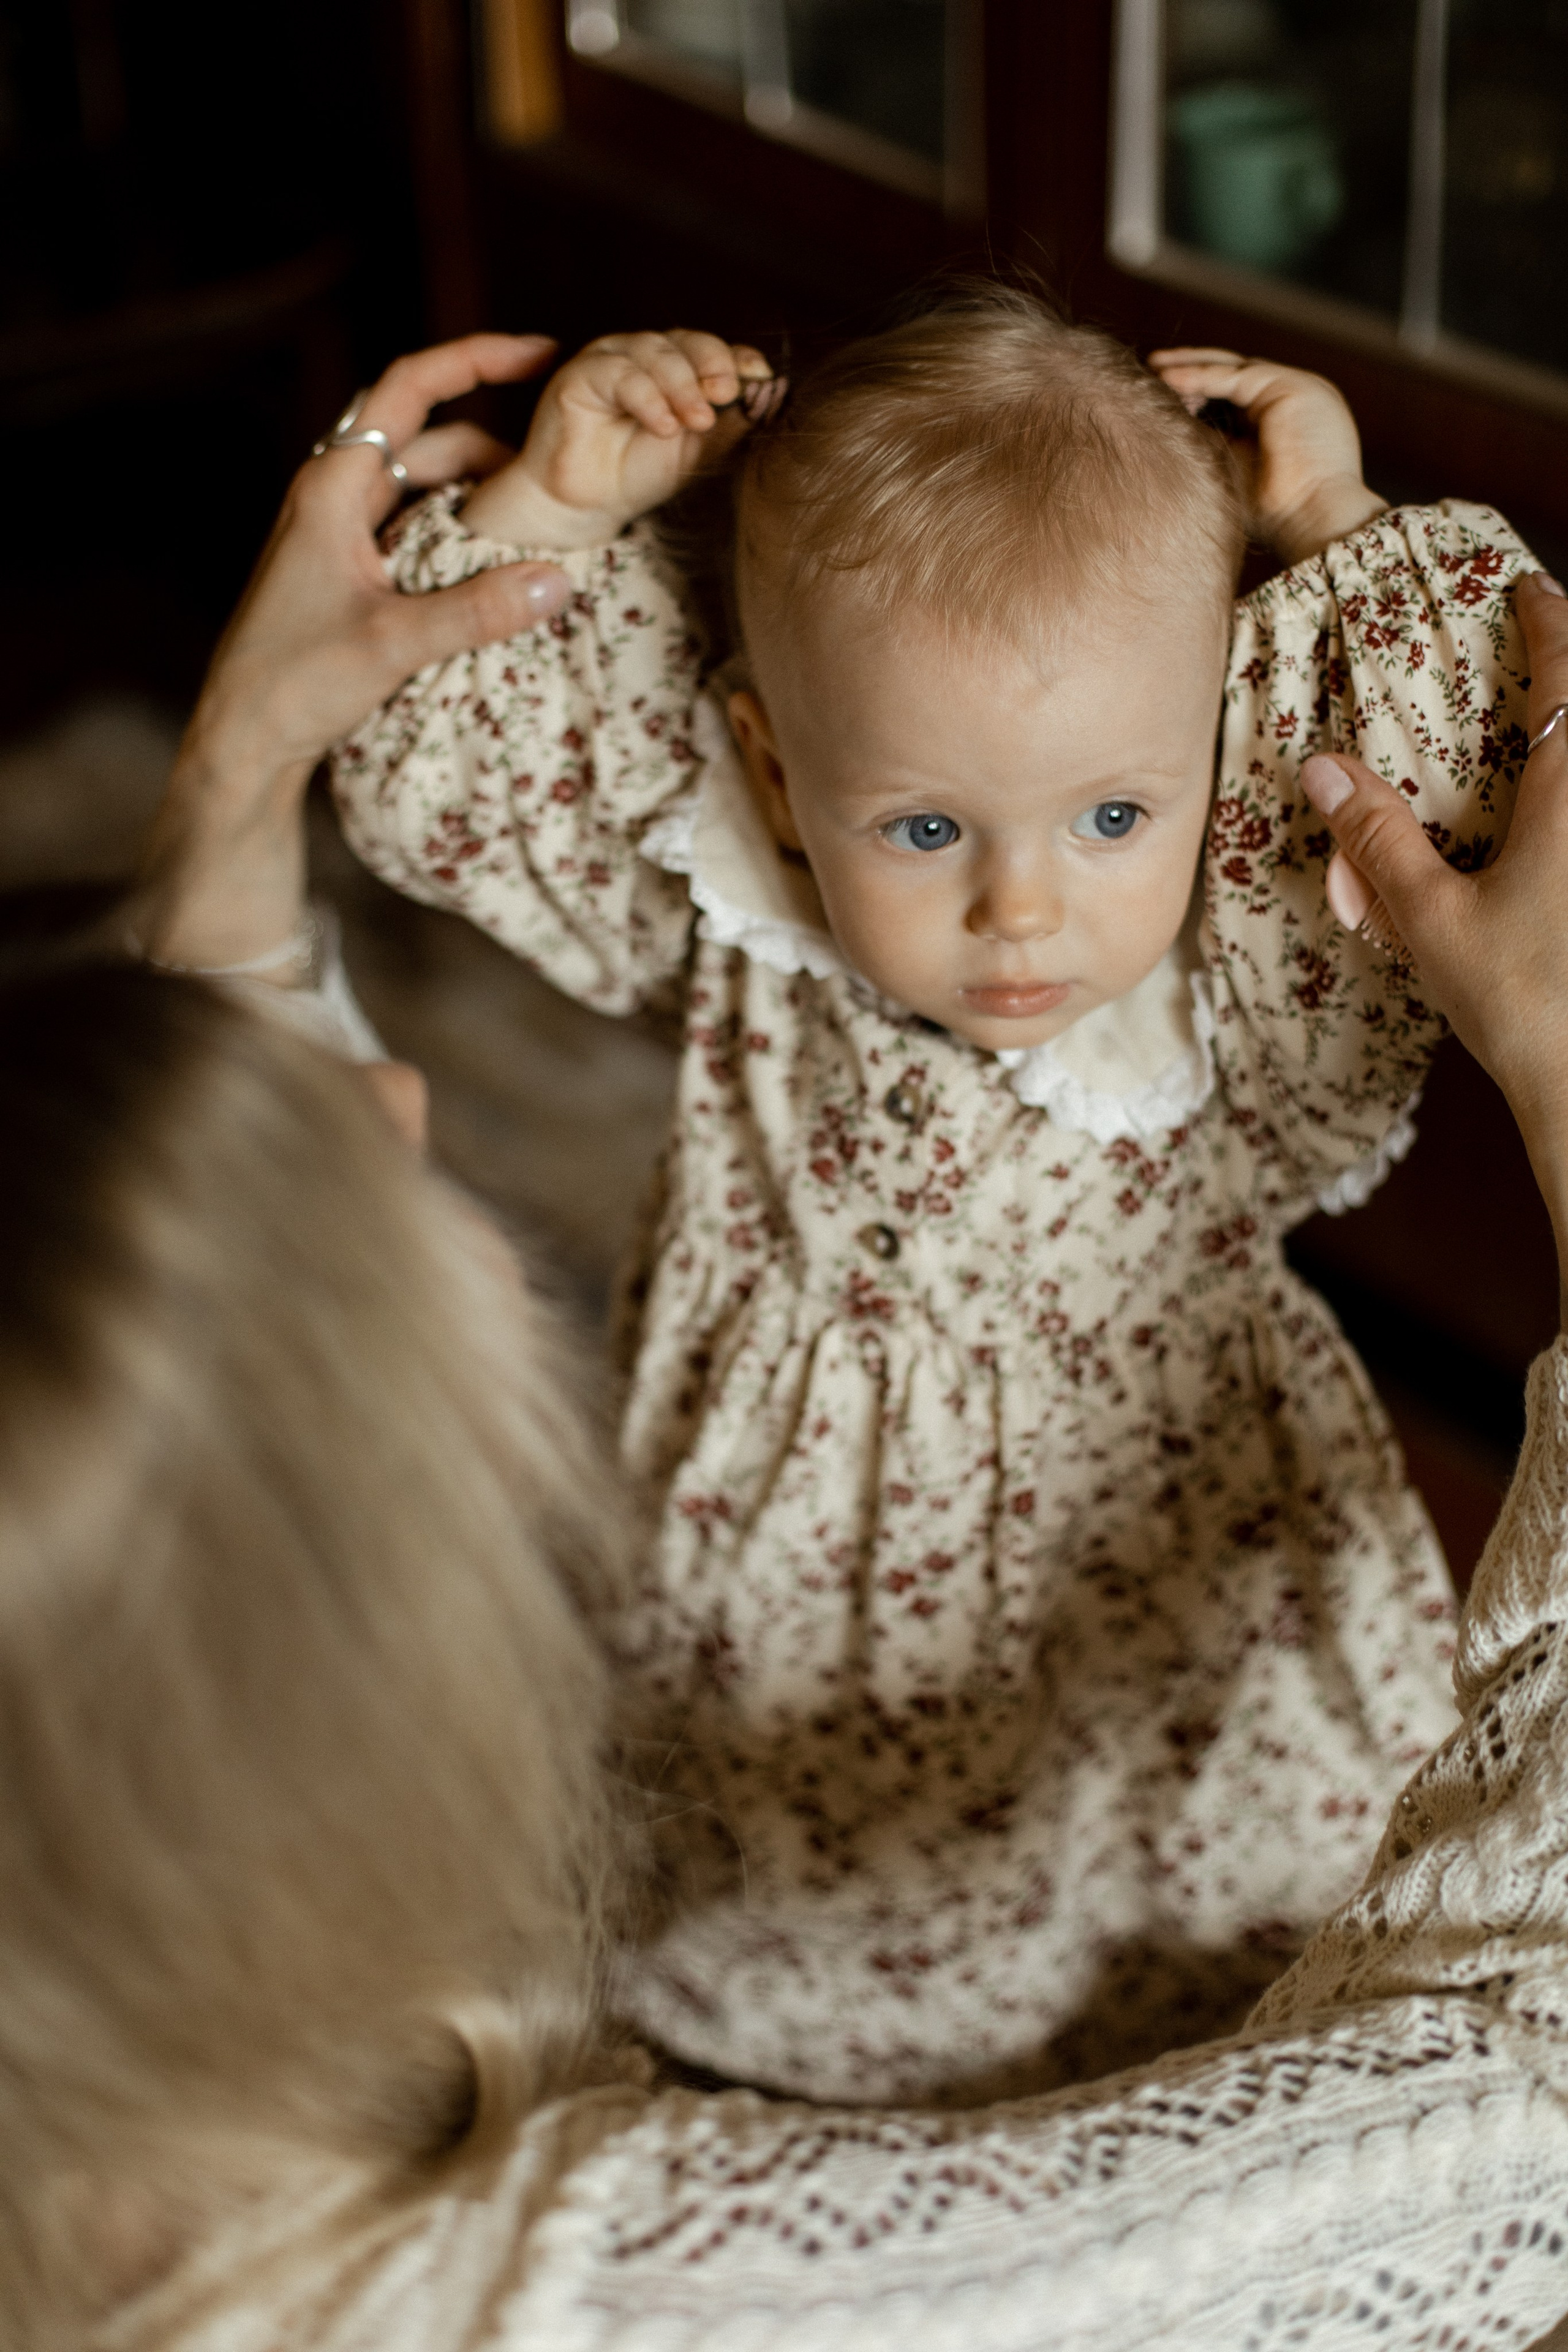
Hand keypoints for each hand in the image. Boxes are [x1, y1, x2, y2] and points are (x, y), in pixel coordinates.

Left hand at [131, 333, 573, 972]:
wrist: (244, 737)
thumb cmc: (295, 682)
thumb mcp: (393, 643)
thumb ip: (477, 610)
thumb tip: (559, 581)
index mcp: (333, 485)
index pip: (409, 387)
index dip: (476, 358)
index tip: (541, 355)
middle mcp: (337, 495)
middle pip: (431, 439)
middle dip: (497, 447)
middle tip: (563, 470)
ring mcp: (344, 532)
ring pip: (429, 488)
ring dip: (483, 498)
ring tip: (545, 524)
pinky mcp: (355, 571)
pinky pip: (421, 530)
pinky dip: (464, 536)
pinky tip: (503, 564)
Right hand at [462, 329, 779, 549]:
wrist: (589, 505)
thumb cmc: (640, 473)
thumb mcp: (700, 450)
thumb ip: (732, 422)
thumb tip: (773, 394)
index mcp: (675, 366)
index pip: (710, 349)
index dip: (735, 358)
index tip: (759, 378)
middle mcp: (643, 355)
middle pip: (685, 341)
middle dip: (711, 366)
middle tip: (726, 397)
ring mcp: (610, 360)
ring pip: (654, 351)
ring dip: (681, 384)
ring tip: (697, 421)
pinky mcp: (579, 376)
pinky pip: (619, 374)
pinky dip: (648, 398)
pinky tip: (664, 426)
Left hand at [1150, 346, 1386, 564]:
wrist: (1314, 521)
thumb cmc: (1273, 511)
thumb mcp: (1231, 466)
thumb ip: (1210, 438)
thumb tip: (1166, 421)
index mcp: (1280, 417)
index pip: (1232, 392)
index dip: (1194, 389)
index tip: (1156, 394)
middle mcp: (1290, 396)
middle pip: (1232, 371)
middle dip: (1190, 367)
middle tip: (1150, 367)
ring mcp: (1294, 386)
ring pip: (1233, 366)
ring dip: (1191, 366)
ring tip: (1154, 368)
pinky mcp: (1290, 386)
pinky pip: (1235, 376)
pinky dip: (1201, 376)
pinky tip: (1169, 379)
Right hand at [1299, 571, 1567, 1283]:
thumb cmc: (1521, 1003)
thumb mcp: (1432, 919)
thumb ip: (1379, 839)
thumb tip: (1323, 766)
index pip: (1565, 677)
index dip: (1549, 622)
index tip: (1531, 587)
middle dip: (1567, 679)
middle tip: (1544, 648)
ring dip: (1563, 748)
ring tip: (1538, 742)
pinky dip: (1559, 812)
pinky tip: (1538, 840)